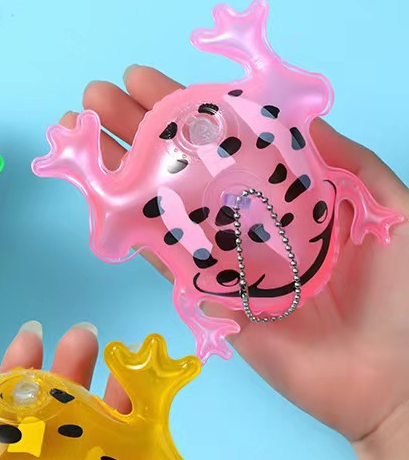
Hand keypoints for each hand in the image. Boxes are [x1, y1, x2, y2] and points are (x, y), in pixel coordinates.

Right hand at [78, 67, 408, 459]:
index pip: (230, 141)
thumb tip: (299, 115)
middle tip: (94, 100)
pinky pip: (168, 264)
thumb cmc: (405, 295)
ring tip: (83, 141)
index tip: (145, 79)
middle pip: (185, 169)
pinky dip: (136, 233)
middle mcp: (250, 223)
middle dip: (138, 132)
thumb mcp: (389, 210)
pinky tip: (105, 202)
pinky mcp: (213, 304)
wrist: (393, 379)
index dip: (187, 108)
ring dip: (123, 174)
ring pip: (166, 210)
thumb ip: (347, 163)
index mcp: (290, 196)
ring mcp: (226, 263)